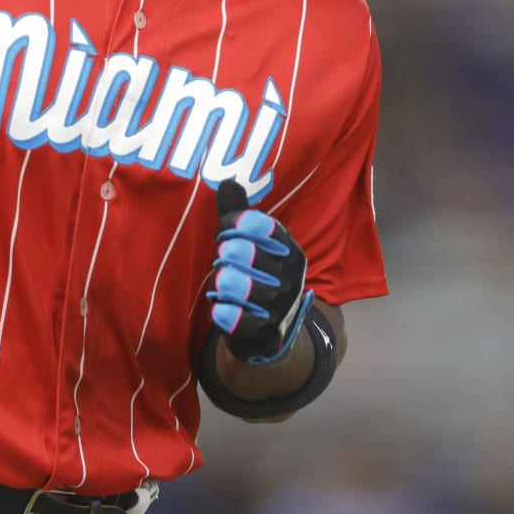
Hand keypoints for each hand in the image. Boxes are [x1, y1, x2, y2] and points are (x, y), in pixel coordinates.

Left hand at [207, 181, 313, 364]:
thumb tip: (227, 182)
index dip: (232, 226)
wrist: (271, 331)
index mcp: (291, 248)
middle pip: (240, 251)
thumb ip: (238, 215)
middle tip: (225, 262)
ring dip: (221, 283)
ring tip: (224, 285)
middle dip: (224, 256)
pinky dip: (221, 311)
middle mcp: (291, 275)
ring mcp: (280, 305)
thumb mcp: (252, 244)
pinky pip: (230, 316)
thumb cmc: (257, 276)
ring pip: (233, 284)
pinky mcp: (264, 332)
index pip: (257, 224)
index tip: (226, 232)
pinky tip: (224, 308)